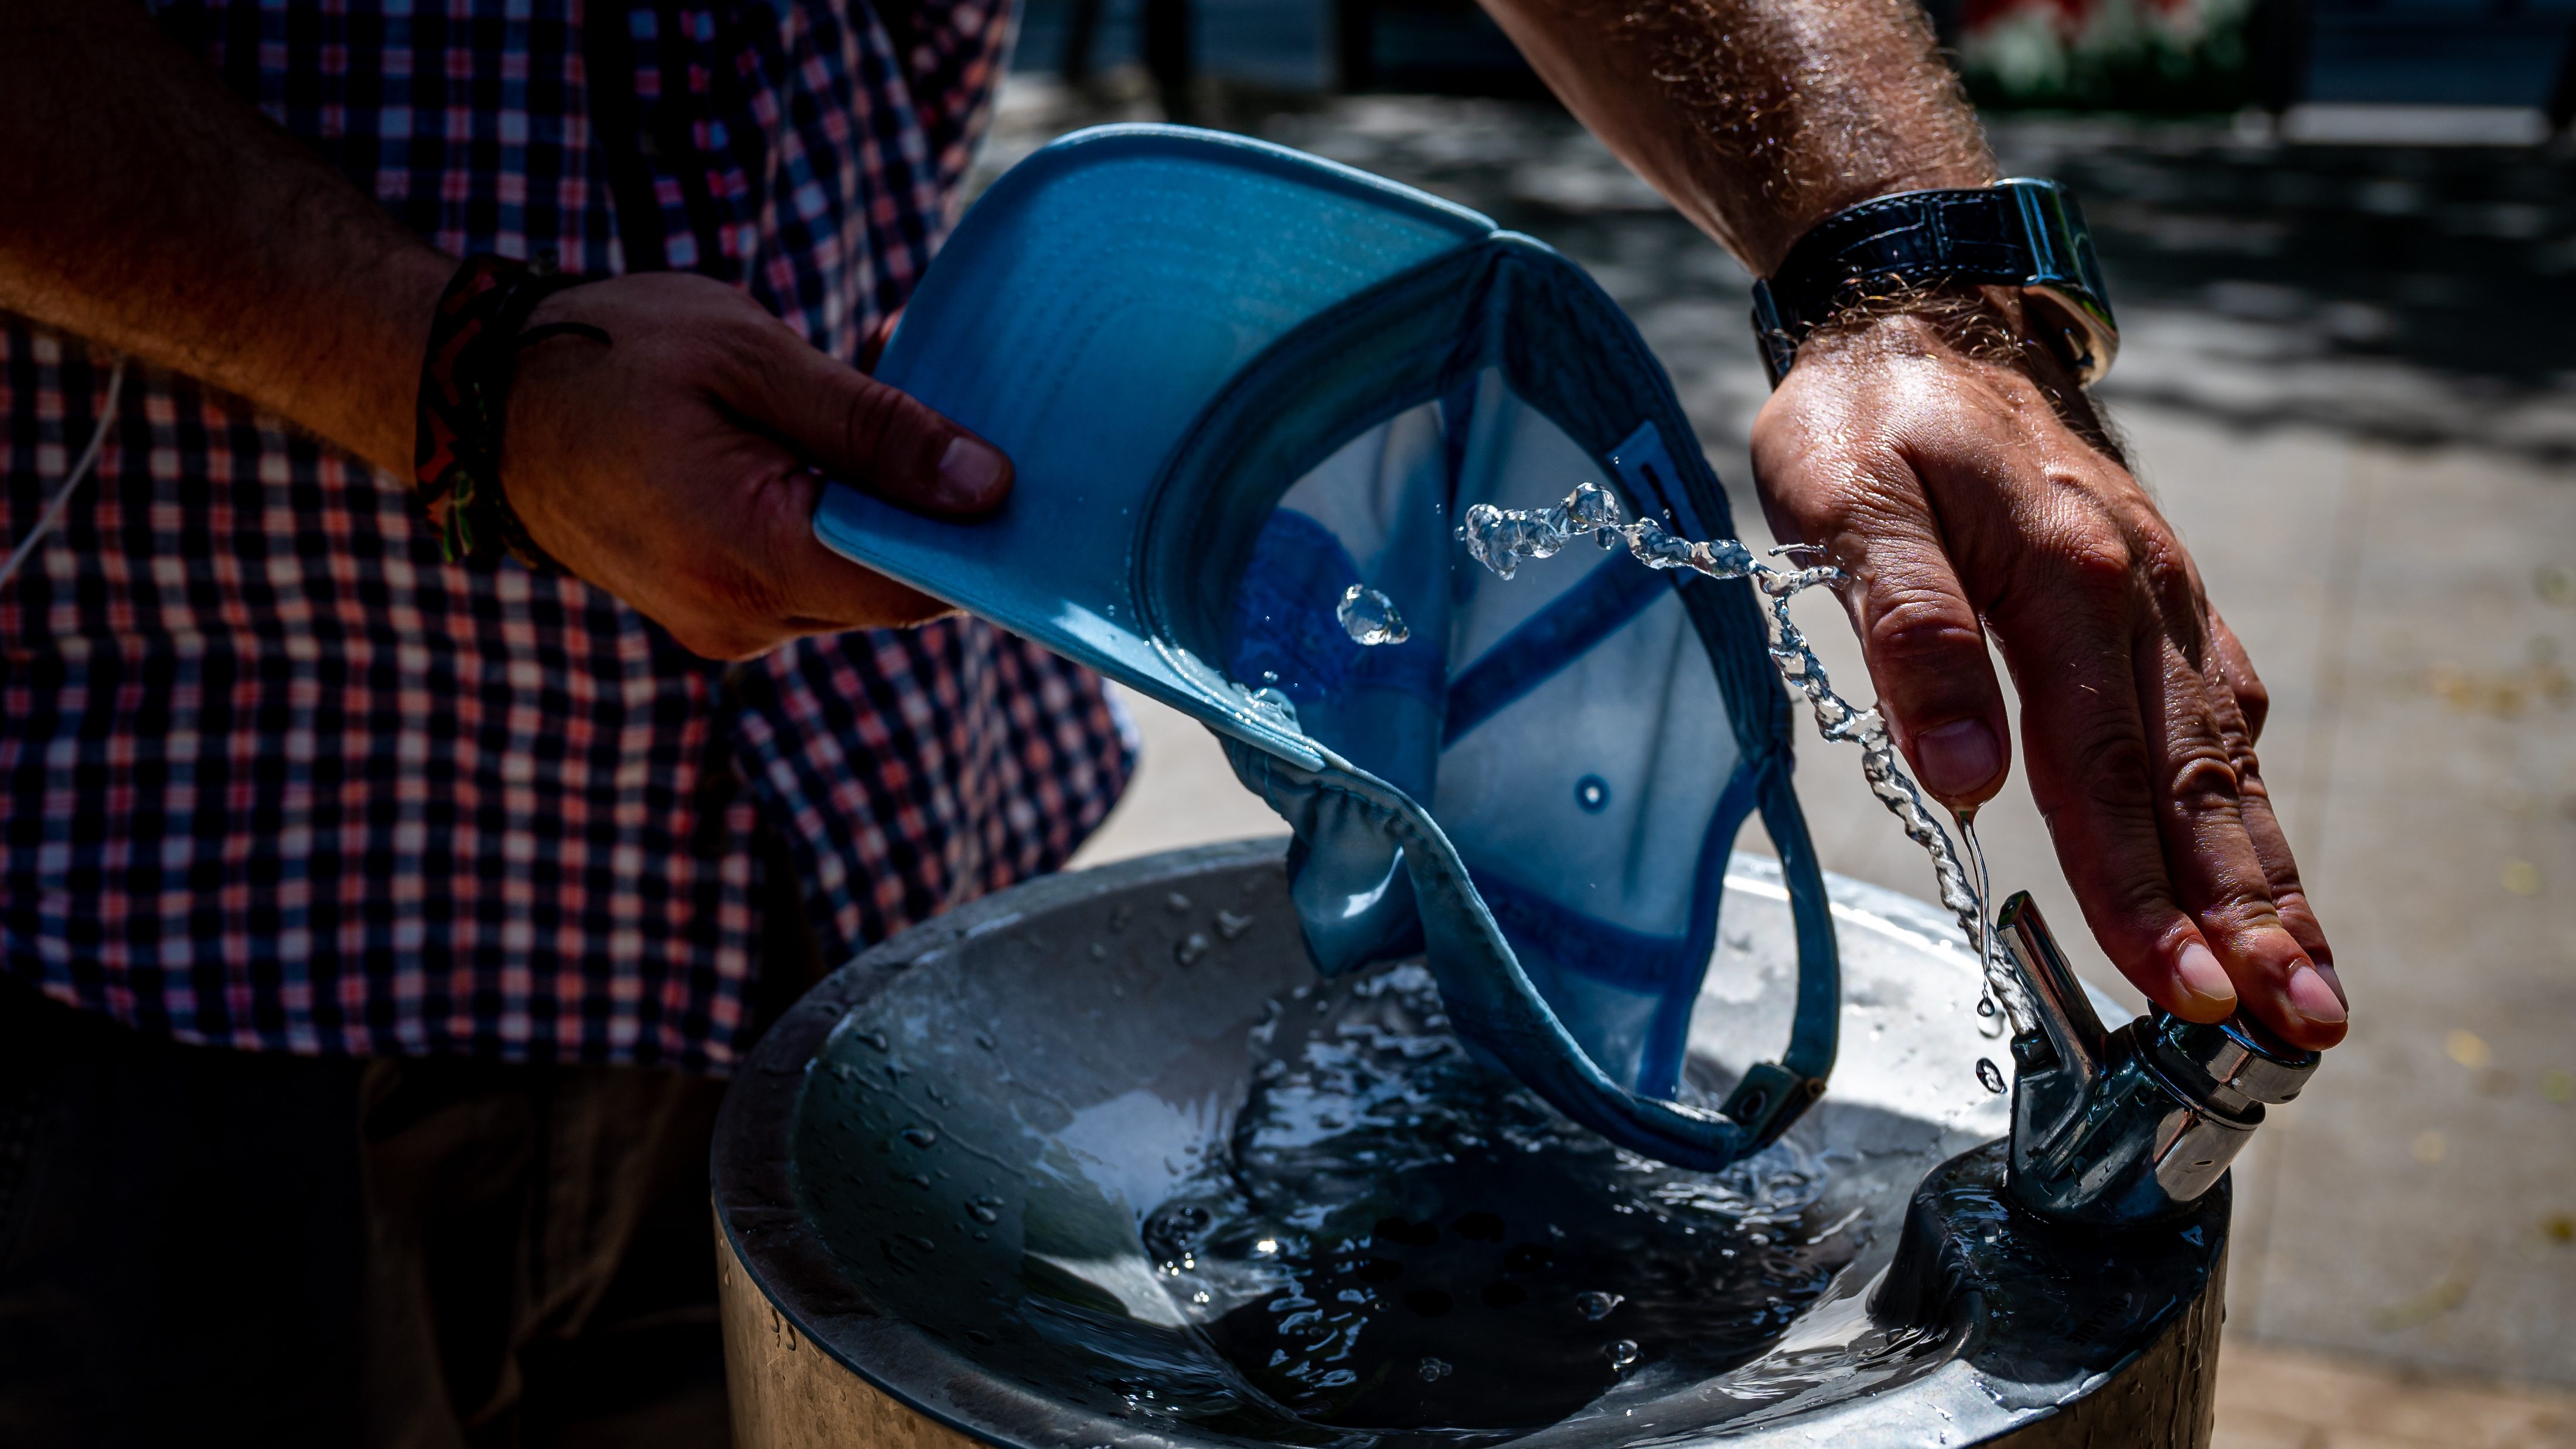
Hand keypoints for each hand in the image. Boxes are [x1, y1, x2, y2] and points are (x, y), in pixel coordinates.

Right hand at [501, 272, 1009, 658]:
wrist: (481, 397)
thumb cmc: (608, 355)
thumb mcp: (753, 360)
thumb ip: (875, 430)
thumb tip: (988, 488)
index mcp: (753, 559)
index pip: (923, 587)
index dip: (983, 535)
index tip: (1011, 461)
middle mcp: (744, 620)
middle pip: (899, 589)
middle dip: (929, 505)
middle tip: (920, 397)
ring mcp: (726, 626)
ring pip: (856, 582)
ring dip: (877, 507)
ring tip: (850, 406)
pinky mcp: (718, 612)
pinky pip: (810, 576)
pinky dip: (831, 518)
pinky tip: (813, 446)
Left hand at [1749, 300, 2346, 1049]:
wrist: (1925, 320)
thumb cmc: (1870, 420)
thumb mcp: (1846, 505)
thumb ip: (1909, 630)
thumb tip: (1967, 774)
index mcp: (2066, 578)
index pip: (2103, 771)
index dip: (2142, 891)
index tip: (2185, 989)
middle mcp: (2140, 597)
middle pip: (2194, 785)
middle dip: (2245, 917)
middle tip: (2294, 1030)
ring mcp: (2166, 602)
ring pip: (2223, 761)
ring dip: (2263, 879)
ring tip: (2306, 986)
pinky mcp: (2162, 603)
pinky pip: (2217, 717)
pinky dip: (2241, 805)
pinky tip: (2259, 871)